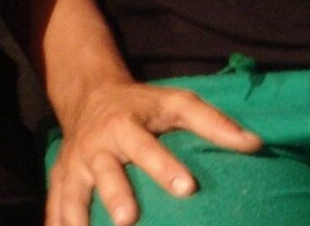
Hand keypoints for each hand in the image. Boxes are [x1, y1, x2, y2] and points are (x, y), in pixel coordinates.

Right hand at [48, 80, 259, 225]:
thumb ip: (214, 123)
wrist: (90, 96)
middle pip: (106, 173)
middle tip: (129, 220)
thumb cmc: (143, 106)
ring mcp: (74, 166)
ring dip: (76, 218)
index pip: (147, 147)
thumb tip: (255, 144)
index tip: (188, 187)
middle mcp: (97, 146)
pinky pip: (53, 209)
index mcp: (126, 125)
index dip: (165, 167)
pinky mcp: (59, 182)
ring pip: (72, 195)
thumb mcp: (177, 103)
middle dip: (115, 196)